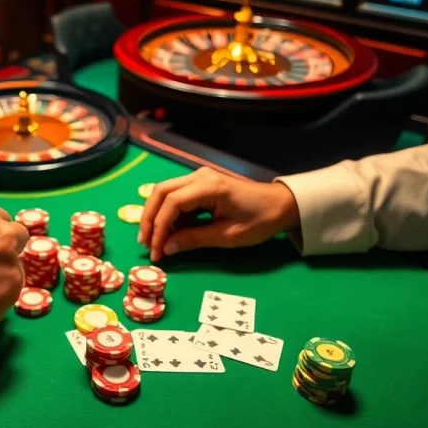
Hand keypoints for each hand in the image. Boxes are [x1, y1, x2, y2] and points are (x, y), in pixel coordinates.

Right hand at [138, 167, 299, 261]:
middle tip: (145, 244)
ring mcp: (200, 178)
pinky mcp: (201, 184)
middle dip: (149, 219)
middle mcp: (200, 176)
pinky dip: (169, 214)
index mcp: (209, 187)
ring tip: (155, 242)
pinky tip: (171, 233)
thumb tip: (166, 248)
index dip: (159, 227)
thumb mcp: (228, 236)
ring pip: (165, 192)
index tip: (156, 250)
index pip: (172, 203)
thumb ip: (195, 240)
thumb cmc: (260, 221)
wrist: (281, 205)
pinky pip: (176, 196)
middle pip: (161, 192)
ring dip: (157, 216)